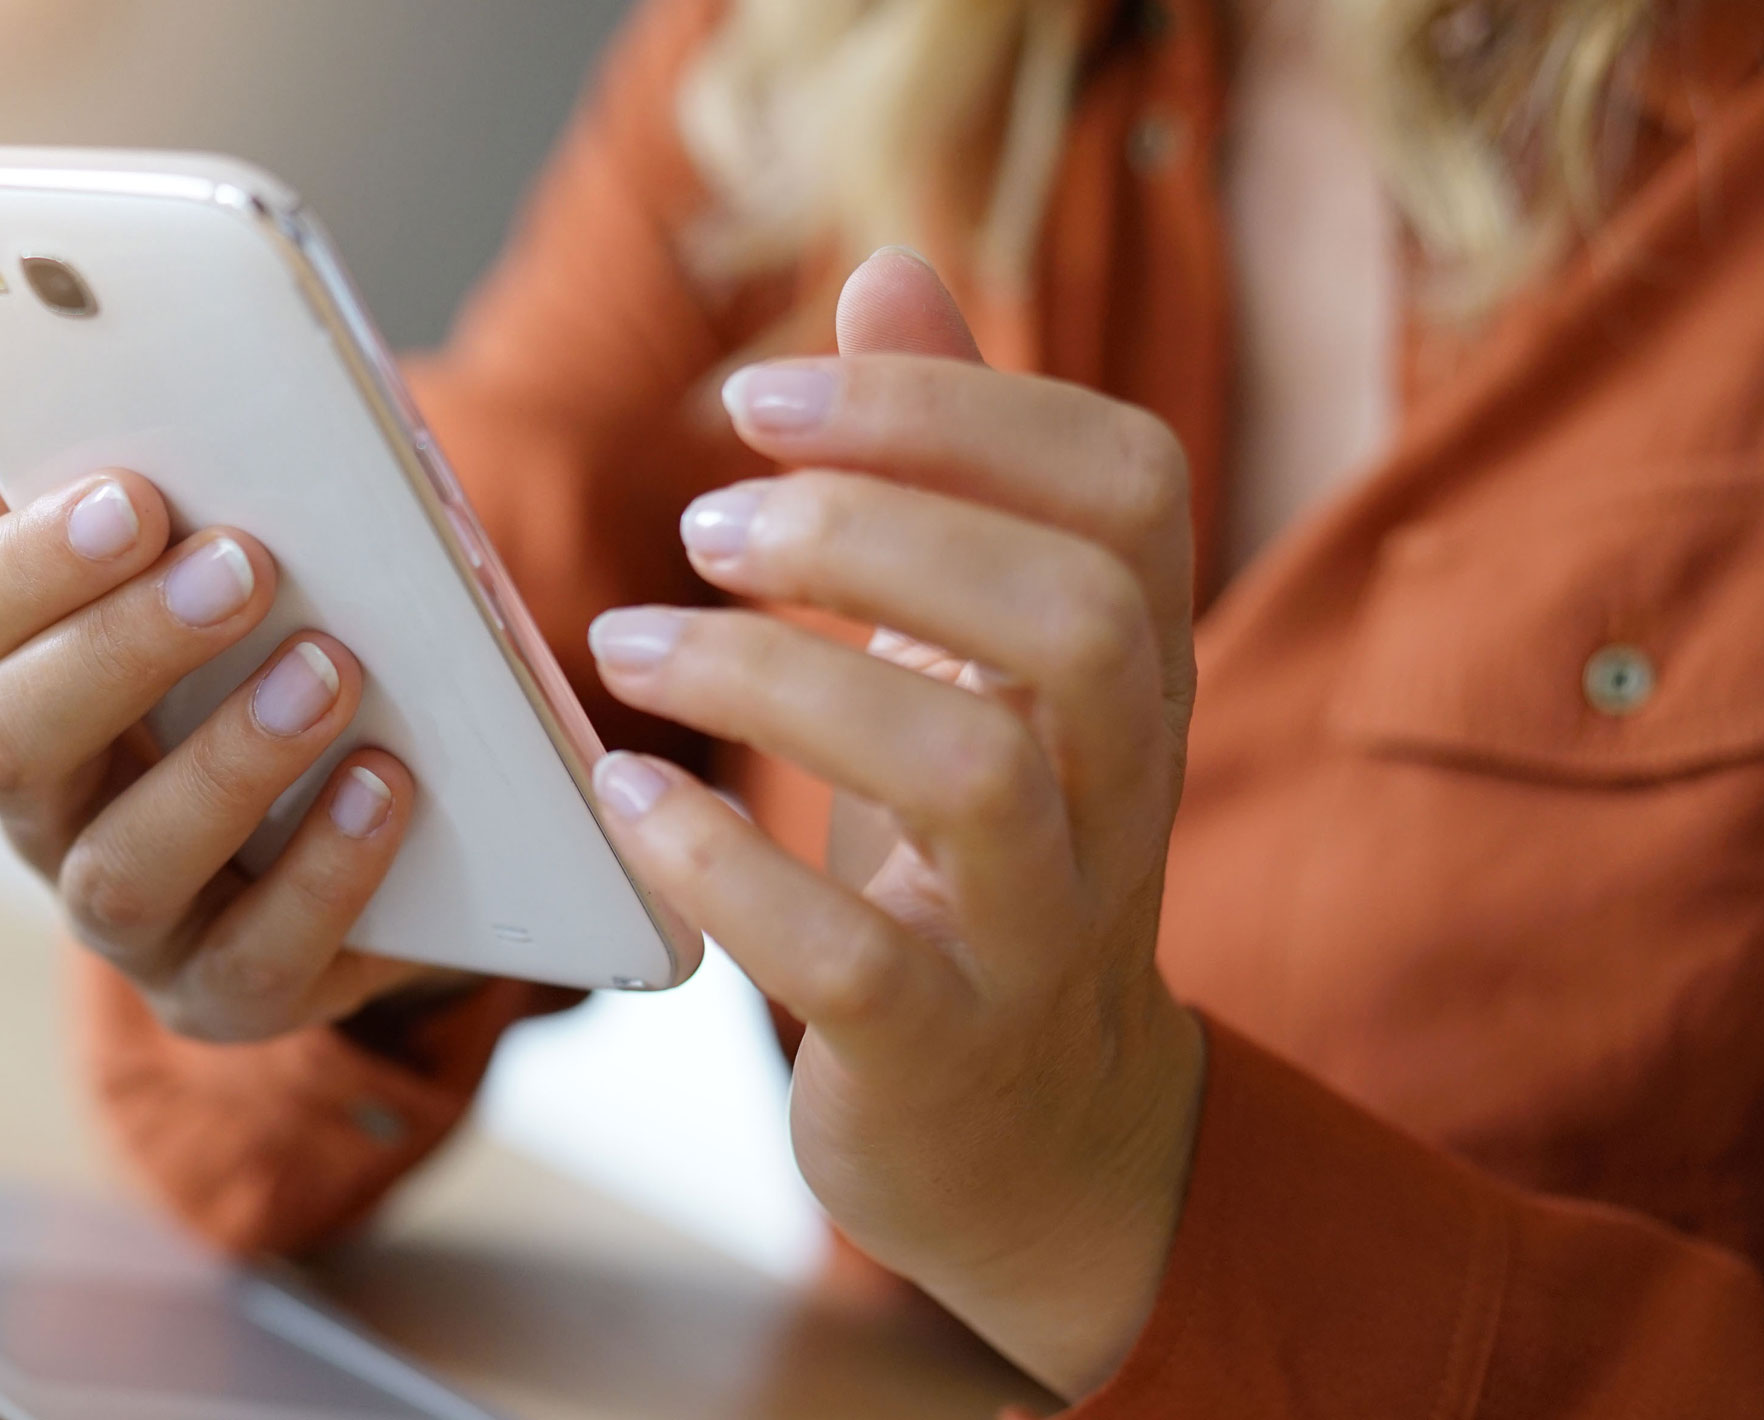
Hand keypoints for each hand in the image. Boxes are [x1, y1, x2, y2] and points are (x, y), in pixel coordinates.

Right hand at [0, 426, 459, 1040]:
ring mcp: (131, 923)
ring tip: (331, 671)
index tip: (133, 495)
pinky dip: (322, 873)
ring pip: (126, 866)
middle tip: (242, 565)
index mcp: (17, 689)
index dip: (31, 560)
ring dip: (227, 764)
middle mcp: (45, 815)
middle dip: (123, 646)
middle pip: (15, 741)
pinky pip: (255, 956)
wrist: (365, 847)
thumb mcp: (182, 589)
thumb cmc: (248, 680)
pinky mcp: (227, 994)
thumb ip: (93, 517)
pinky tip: (382, 786)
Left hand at [581, 250, 1206, 1397]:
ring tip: (630, 642)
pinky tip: (627, 800)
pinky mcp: (941, 1050)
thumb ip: (944, 470)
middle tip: (704, 521)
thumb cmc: (979, 860)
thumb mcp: (975, 659)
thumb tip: (890, 268)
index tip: (761, 397)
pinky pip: (853, 958)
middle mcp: (1121, 788)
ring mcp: (1042, 930)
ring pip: (969, 773)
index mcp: (1136, 666)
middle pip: (1072, 613)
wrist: (1040, 1146)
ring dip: (777, 680)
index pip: (1128, 483)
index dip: (954, 408)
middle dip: (874, 530)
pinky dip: (725, 869)